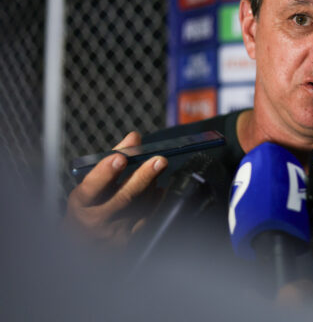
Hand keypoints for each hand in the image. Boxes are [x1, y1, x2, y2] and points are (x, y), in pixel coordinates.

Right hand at [63, 132, 167, 248]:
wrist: (83, 246)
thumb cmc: (87, 207)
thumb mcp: (88, 185)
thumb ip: (111, 159)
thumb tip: (134, 137)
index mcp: (80, 205)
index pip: (91, 188)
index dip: (105, 173)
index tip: (119, 158)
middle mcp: (96, 221)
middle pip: (123, 198)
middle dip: (143, 176)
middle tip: (160, 160)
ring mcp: (114, 234)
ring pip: (140, 206)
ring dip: (151, 184)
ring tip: (158, 167)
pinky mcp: (130, 241)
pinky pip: (148, 217)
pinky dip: (155, 200)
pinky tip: (159, 188)